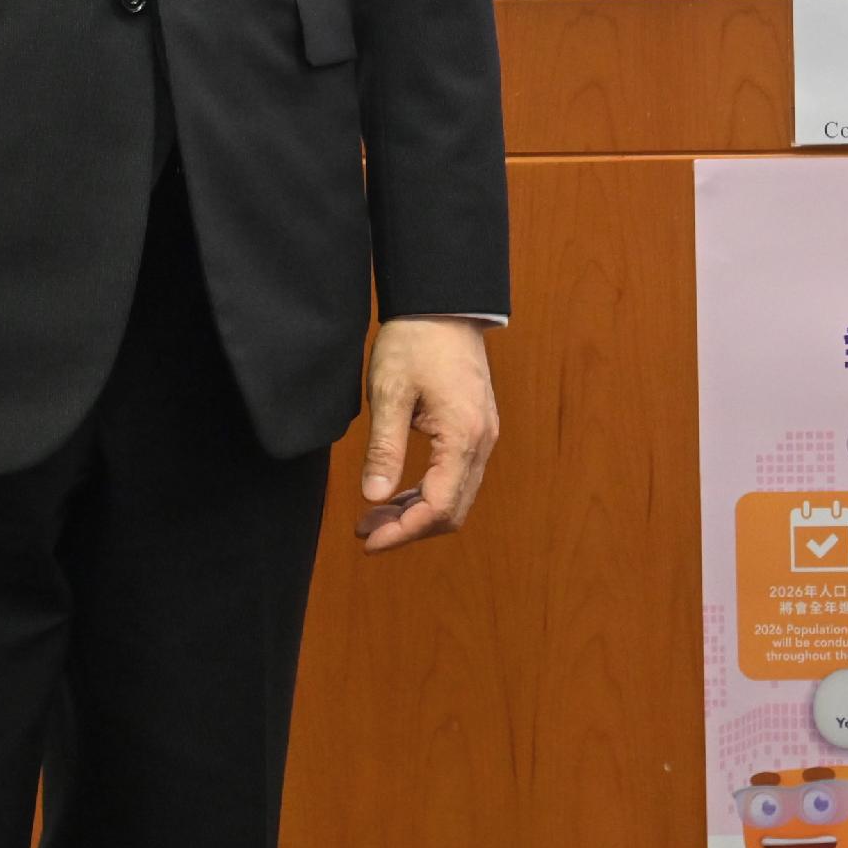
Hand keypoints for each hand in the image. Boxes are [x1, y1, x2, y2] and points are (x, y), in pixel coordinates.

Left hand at [356, 317, 500, 553]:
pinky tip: (396, 493)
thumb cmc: (416, 342)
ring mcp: (483, 435)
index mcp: (462, 436)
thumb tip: (374, 497)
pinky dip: (427, 494)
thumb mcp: (389, 393)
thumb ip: (384, 448)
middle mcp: (482, 441)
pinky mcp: (476, 429)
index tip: (367, 541)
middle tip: (365, 531)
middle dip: (408, 529)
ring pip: (456, 497)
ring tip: (373, 517)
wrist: (443, 305)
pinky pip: (458, 476)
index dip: (403, 532)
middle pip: (452, 510)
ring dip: (417, 514)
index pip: (438, 507)